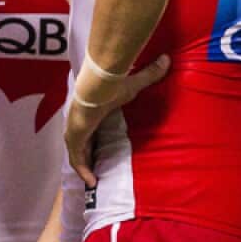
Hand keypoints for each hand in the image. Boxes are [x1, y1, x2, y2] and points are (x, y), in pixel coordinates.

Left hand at [65, 54, 168, 186]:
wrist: (96, 87)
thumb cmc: (111, 87)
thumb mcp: (133, 85)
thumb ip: (149, 74)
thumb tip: (167, 59)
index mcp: (91, 111)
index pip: (90, 126)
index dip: (93, 135)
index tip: (99, 144)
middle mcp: (80, 121)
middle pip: (82, 141)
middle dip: (88, 154)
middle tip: (97, 169)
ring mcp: (75, 130)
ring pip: (78, 152)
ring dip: (85, 165)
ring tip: (94, 180)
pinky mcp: (73, 138)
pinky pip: (77, 159)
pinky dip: (83, 170)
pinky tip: (91, 182)